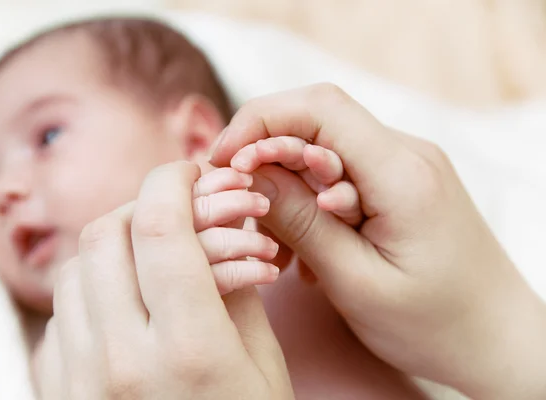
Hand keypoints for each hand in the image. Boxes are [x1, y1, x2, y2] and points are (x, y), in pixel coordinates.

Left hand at [34, 161, 293, 399]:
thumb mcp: (261, 364)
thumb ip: (235, 285)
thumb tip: (218, 223)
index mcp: (190, 350)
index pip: (162, 227)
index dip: (174, 181)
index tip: (188, 171)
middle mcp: (121, 363)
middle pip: (107, 236)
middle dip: (141, 205)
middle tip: (172, 209)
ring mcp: (78, 383)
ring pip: (74, 270)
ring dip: (112, 246)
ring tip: (149, 255)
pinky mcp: (58, 396)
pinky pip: (59, 318)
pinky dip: (90, 292)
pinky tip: (124, 303)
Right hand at [210, 84, 545, 398]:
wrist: (495, 338)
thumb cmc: (434, 323)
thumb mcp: (356, 280)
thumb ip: (300, 221)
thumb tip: (250, 172)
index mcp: (402, 173)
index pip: (319, 108)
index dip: (260, 123)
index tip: (223, 160)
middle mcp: (406, 155)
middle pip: (317, 120)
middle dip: (267, 153)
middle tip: (240, 202)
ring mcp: (404, 167)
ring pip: (324, 149)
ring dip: (288, 187)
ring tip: (282, 249)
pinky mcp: (398, 184)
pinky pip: (341, 174)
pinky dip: (311, 202)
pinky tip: (307, 251)